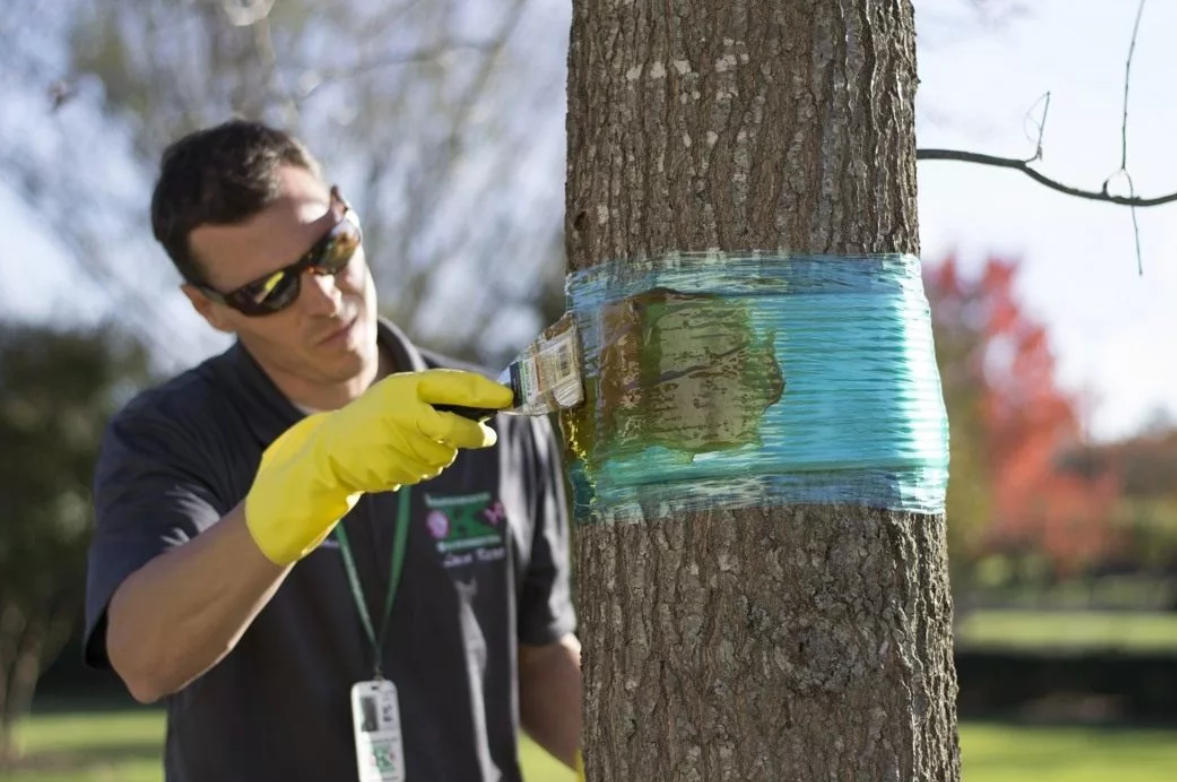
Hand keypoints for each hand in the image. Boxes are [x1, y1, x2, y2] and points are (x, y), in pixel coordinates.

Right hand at [243, 369, 512, 564]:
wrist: (331, 450)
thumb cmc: (376, 416)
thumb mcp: (401, 394)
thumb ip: (438, 395)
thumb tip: (488, 403)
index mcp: (407, 387)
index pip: (458, 387)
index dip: (488, 393)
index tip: (509, 397)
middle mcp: (404, 413)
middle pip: (457, 429)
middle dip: (476, 436)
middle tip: (489, 438)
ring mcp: (399, 444)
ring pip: (445, 453)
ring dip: (443, 451)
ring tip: (416, 441)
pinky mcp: (395, 470)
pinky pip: (428, 469)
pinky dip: (424, 464)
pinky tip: (402, 455)